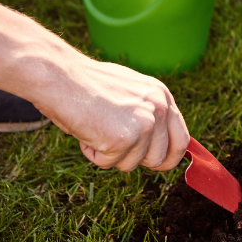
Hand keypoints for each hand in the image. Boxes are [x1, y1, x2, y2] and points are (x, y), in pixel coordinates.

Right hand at [33, 57, 189, 171]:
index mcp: (162, 96)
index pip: (181, 140)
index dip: (169, 157)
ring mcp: (145, 124)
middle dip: (136, 160)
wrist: (61, 76)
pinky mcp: (125, 138)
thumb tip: (154, 145)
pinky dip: (92, 153)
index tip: (156, 165)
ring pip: (131, 164)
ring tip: (96, 128)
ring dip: (110, 155)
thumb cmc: (86, 85)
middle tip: (113, 145)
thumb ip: (146, 114)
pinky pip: (108, 163)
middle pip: (160, 159)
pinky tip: (86, 130)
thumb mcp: (129, 94)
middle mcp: (159, 108)